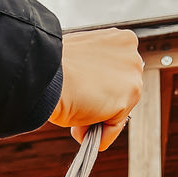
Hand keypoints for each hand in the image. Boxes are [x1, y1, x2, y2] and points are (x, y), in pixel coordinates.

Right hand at [49, 29, 144, 150]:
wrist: (45, 75)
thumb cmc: (54, 69)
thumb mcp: (79, 63)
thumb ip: (92, 72)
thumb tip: (93, 93)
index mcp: (119, 40)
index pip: (116, 75)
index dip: (97, 90)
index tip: (82, 97)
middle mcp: (132, 54)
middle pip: (120, 93)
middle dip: (99, 105)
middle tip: (77, 107)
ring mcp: (132, 76)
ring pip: (118, 111)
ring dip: (97, 120)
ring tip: (76, 115)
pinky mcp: (128, 98)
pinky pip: (114, 127)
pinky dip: (98, 136)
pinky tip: (80, 127)